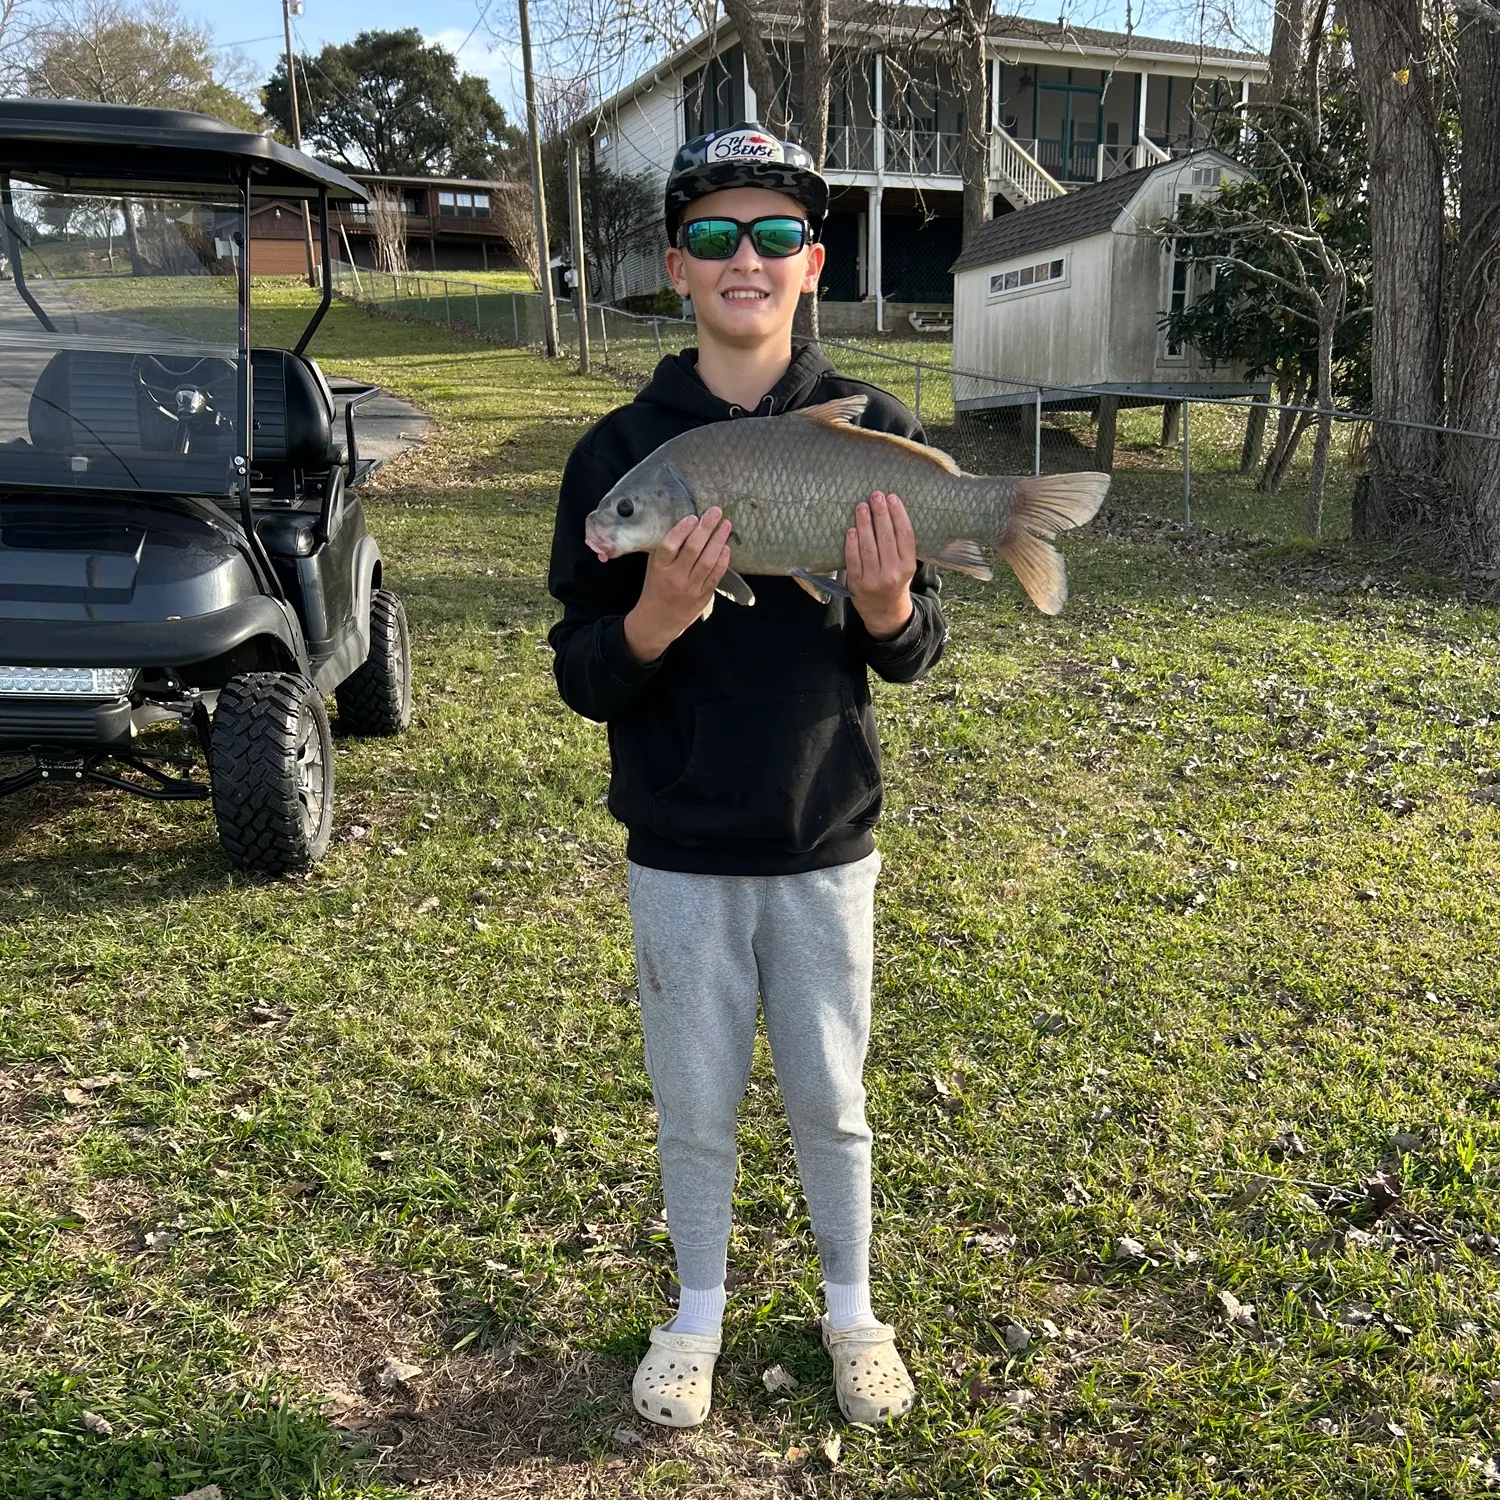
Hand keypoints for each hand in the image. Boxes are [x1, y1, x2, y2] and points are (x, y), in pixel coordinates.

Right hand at [623, 507, 731, 662]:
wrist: (657, 621)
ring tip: (726, 525)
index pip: (670, 546)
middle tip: (716, 511)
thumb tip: (687, 526)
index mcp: (659, 568)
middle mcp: (675, 578)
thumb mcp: (653, 567)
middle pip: (693, 550)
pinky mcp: (703, 597)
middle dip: (706, 528)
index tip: (693, 517)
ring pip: (707, 562)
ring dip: (718, 541)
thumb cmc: (655, 588)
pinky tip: (726, 547)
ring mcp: (690, 588)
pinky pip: (715, 576)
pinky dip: (722, 561)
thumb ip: (667, 550)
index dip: (682, 530)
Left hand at [846, 491, 915, 639]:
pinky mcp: (857, 584)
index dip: (898, 514)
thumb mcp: (905, 566)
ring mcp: (874, 579)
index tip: (892, 498)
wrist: (885, 613)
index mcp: (908, 566)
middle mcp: (892, 573)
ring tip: (861, 506)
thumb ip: (900, 545)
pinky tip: (851, 530)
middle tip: (875, 495)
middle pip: (886, 538)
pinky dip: (851, 544)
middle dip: (880, 514)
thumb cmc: (895, 582)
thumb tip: (889, 511)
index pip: (905, 535)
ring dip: (864, 524)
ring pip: (868, 546)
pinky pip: (853, 560)